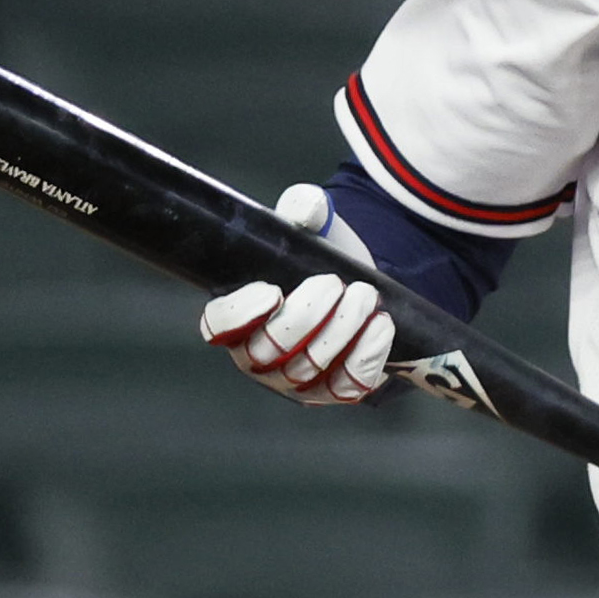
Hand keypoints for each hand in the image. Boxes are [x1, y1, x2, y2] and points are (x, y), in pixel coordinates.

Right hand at [200, 189, 394, 404]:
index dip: (240, 315)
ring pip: (309, 371)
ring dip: (341, 330)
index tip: (272, 290)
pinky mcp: (335, 391)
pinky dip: (366, 354)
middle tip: (334, 283)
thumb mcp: (312, 226)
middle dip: (305, 316)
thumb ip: (304, 209)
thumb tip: (305, 206)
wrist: (363, 277)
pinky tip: (380, 323)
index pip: (218, 327)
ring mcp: (296, 382)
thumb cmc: (321, 254)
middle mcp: (259, 358)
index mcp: (237, 317)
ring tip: (364, 295)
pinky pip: (347, 386)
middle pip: (266, 353)